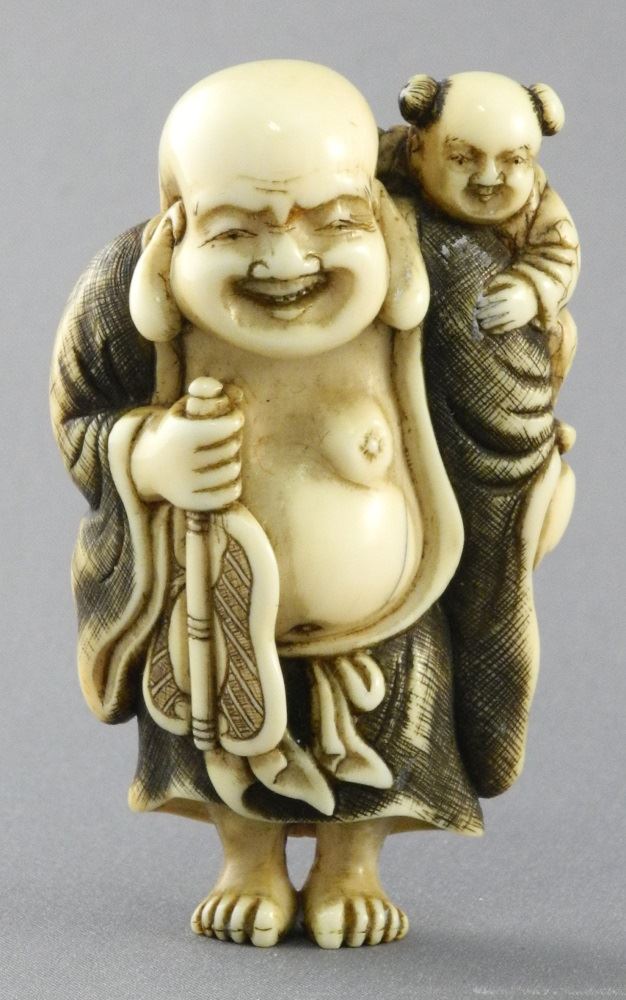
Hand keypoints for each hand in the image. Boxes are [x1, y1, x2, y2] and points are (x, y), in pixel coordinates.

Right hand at [130, 394, 243, 511]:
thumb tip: (230, 391)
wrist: (145, 466)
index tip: (233, 419)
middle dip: (234, 440)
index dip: (236, 420)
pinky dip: (232, 486)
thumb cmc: (175, 431)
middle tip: (225, 439)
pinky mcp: (189, 502)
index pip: (230, 426)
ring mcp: (185, 483)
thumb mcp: (185, 406)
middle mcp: (182, 459)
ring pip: (233, 471)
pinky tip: (224, 478)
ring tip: (223, 458)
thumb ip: (206, 389)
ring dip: (233, 462)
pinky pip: (228, 495)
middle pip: (233, 447)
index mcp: (183, 433)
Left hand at [475, 273, 537, 334]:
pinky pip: (506, 327)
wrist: (540, 296)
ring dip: (489, 323)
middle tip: (477, 315)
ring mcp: (516, 314)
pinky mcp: (519, 322)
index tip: (477, 304)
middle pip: (494, 310)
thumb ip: (498, 280)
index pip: (493, 299)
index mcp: (510, 293)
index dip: (483, 302)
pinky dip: (497, 330)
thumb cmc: (523, 286)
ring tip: (482, 324)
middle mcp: (512, 304)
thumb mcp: (512, 279)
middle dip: (484, 313)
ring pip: (499, 320)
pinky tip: (491, 330)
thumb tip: (484, 288)